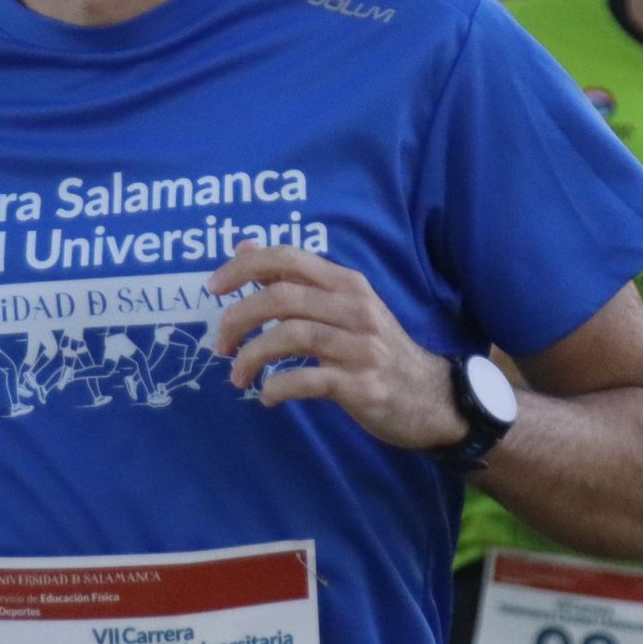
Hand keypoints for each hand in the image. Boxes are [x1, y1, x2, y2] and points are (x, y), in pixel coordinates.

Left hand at [207, 244, 462, 451]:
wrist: (428, 396)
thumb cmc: (374, 348)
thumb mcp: (341, 305)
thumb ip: (294, 278)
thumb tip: (244, 247)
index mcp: (347, 283)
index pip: (289, 258)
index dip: (244, 267)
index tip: (214, 287)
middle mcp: (355, 308)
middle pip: (282, 297)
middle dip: (239, 317)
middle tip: (220, 343)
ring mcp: (359, 347)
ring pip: (291, 336)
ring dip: (252, 356)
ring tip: (237, 376)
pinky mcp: (361, 385)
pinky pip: (307, 381)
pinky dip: (277, 388)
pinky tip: (266, 396)